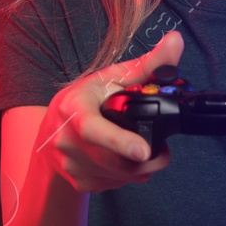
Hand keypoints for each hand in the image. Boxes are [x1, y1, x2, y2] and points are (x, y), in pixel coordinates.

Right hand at [36, 30, 183, 193]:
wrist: (49, 137)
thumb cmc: (82, 102)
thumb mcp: (109, 79)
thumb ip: (147, 65)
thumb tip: (176, 41)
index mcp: (73, 110)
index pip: (94, 129)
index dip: (120, 141)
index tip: (143, 149)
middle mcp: (68, 142)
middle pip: (120, 161)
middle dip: (149, 156)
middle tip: (160, 146)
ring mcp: (73, 166)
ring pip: (123, 176)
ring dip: (141, 165)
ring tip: (140, 148)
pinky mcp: (80, 183)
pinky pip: (117, 184)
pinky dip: (128, 174)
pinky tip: (122, 158)